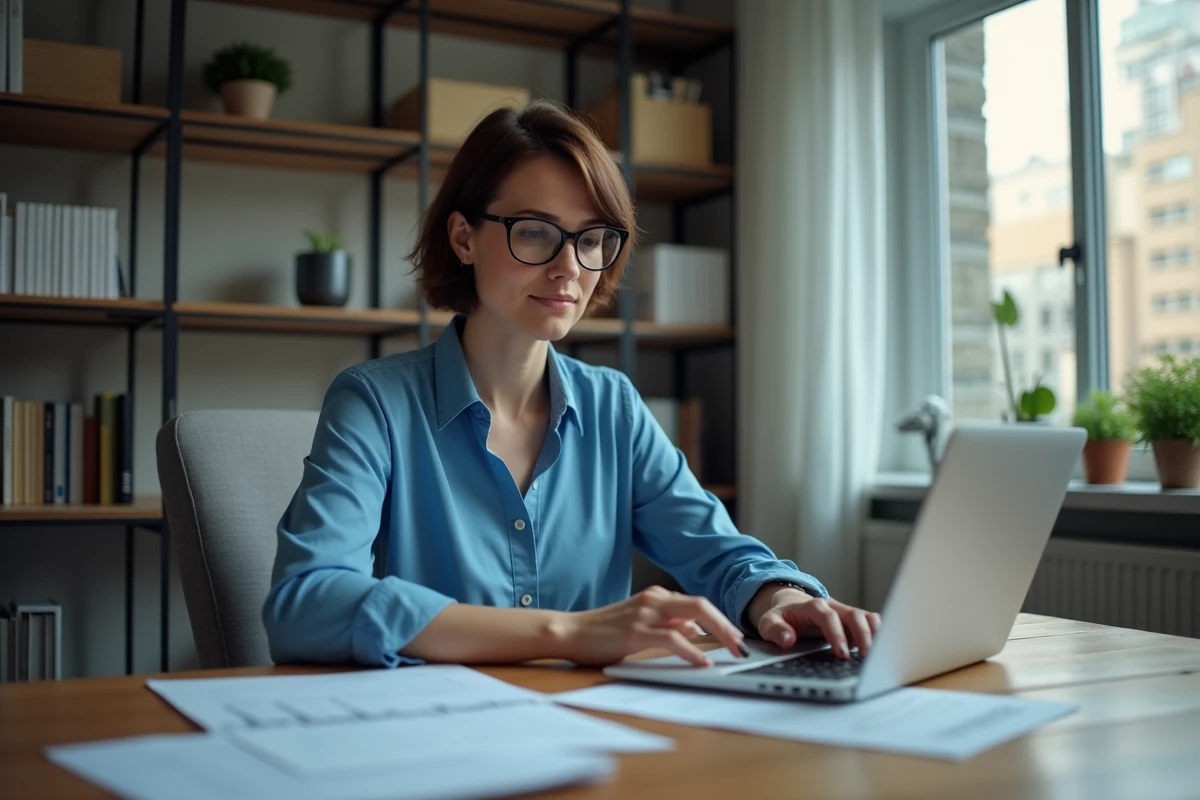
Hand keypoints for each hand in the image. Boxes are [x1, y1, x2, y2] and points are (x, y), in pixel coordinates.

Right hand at [550, 585, 748, 667]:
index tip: (736, 639)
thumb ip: (668, 625)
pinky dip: (692, 650)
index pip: (698, 604)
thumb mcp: (641, 624)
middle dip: (727, 625)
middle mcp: (654, 599)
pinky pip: (672, 638)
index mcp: (657, 597)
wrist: (570, 632)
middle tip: (742, 646)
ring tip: (733, 652)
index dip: (721, 621)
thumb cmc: (603, 632)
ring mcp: (645, 613)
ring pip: (694, 615)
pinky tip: (702, 662)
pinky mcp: (636, 631)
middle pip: (702, 604)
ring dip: (719, 634)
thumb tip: (696, 632)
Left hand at [749, 585, 880, 659]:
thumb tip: (787, 640)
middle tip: (864, 658)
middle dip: (862, 636)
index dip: (836, 634)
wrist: (789, 606)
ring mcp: (844, 612)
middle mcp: (832, 606)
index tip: (841, 653)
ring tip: (876, 655)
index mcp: (812, 606)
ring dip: (874, 634)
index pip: (828, 617)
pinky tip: (879, 649)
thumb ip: (775, 631)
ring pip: (865, 617)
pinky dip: (877, 632)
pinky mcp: (852, 620)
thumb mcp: (768, 623)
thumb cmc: (781, 618)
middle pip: (853, 615)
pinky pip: (870, 621)